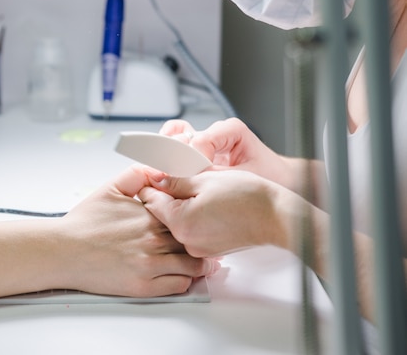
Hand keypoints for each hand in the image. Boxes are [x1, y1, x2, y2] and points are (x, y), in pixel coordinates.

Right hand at [59, 166, 218, 296]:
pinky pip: (179, 285)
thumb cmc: (84, 222)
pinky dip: (186, 280)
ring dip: (200, 262)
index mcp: (150, 214)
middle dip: (202, 239)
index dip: (197, 216)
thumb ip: (138, 174)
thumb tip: (160, 167)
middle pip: (194, 239)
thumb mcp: (110, 188)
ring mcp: (150, 264)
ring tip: (202, 259)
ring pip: (193, 265)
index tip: (201, 217)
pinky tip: (183, 274)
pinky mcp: (144, 286)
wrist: (64, 251)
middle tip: (208, 239)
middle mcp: (154, 239)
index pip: (188, 214)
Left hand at [138, 170, 290, 257]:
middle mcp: (186, 241)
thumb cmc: (247, 197)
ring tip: (199, 192)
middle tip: (178, 179)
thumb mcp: (205, 179)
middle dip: (166, 196)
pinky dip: (195, 219)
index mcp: (181, 223)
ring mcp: (198, 248)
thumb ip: (175, 181)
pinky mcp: (209, 250)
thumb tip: (157, 180)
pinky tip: (209, 207)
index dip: (151, 184)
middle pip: (162, 214)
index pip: (150, 201)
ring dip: (181, 208)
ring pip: (177, 223)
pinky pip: (192, 231)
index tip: (155, 174)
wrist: (276, 216)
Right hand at [160, 118, 291, 186]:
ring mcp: (205, 139)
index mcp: (231, 130)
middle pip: (183, 136)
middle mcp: (215, 131)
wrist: (277, 178)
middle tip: (172, 175)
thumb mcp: (245, 177)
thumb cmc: (268, 175)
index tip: (190, 177)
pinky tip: (165, 166)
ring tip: (166, 171)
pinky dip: (167, 150)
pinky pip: (175, 140)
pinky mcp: (198, 149)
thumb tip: (190, 179)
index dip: (192, 160)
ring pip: (175, 134)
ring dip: (168, 153)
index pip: (200, 140)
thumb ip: (217, 176)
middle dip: (175, 156)